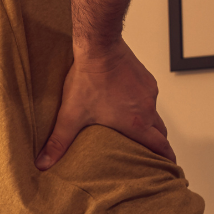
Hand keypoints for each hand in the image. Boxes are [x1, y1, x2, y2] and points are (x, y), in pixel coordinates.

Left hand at [35, 43, 175, 169]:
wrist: (99, 47)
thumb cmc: (88, 79)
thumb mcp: (71, 115)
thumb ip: (58, 142)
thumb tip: (43, 164)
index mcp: (136, 123)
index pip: (160, 146)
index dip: (167, 158)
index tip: (170, 166)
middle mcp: (147, 109)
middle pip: (161, 132)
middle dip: (158, 144)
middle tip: (151, 152)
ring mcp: (149, 92)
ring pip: (155, 113)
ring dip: (149, 123)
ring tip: (135, 129)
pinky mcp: (146, 79)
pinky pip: (149, 97)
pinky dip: (143, 105)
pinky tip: (127, 104)